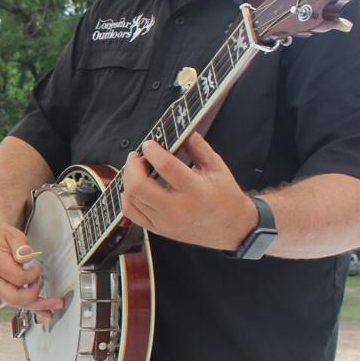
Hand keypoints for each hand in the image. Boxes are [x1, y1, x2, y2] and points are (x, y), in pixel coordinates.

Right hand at [0, 220, 63, 322]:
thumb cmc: (1, 236)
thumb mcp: (12, 235)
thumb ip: (20, 246)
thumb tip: (25, 257)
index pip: (17, 278)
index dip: (32, 275)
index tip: (37, 267)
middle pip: (14, 298)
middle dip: (36, 298)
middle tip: (54, 296)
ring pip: (16, 303)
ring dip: (37, 307)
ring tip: (55, 307)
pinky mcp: (2, 291)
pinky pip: (16, 303)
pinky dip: (31, 308)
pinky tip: (44, 313)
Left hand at [120, 132, 257, 250]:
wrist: (232, 229)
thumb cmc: (225, 196)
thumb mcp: (218, 168)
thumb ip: (199, 147)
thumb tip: (183, 130)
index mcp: (195, 190)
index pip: (165, 166)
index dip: (152, 151)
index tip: (149, 144)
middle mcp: (177, 208)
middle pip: (139, 185)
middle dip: (132, 166)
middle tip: (136, 156)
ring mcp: (165, 222)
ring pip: (132, 198)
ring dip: (128, 179)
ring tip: (135, 169)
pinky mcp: (158, 229)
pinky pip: (131, 213)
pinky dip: (127, 197)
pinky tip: (133, 187)